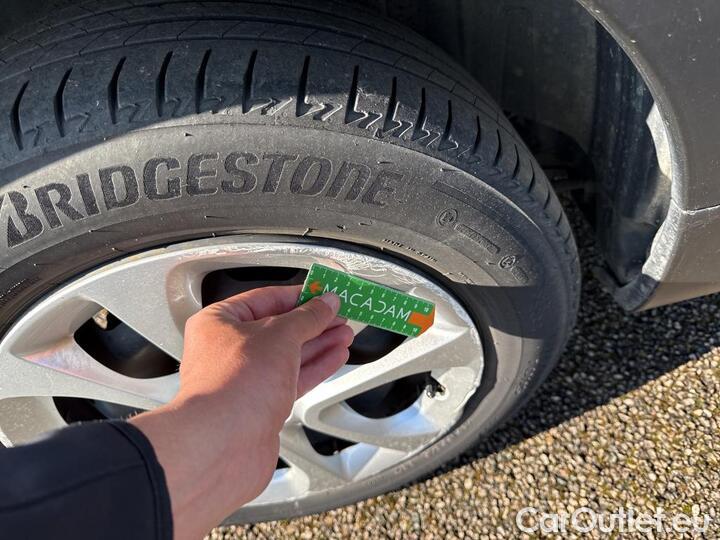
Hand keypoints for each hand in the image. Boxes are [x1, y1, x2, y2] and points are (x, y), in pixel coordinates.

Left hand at [130, 285, 351, 539]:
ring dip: (319, 344)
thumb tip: (323, 304)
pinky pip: (292, 380)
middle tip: (339, 315)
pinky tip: (334, 357)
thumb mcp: (279, 336)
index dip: (298, 296)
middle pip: (278, 328)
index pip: (265, 300)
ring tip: (344, 333)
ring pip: (288, 355)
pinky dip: (315, 367)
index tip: (322, 294)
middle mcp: (227, 351)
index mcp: (218, 324)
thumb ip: (307, 318)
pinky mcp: (260, 407)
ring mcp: (244, 381)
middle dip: (312, 322)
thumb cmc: (231, 387)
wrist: (221, 446)